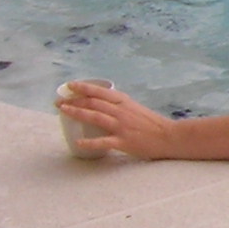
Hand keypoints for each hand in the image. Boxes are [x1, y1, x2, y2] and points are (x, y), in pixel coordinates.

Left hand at [54, 81, 175, 160]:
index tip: (69, 85)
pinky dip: (89, 142)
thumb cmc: (153, 124)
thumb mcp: (136, 109)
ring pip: (95, 116)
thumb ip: (120, 106)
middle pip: (93, 102)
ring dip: (77, 112)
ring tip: (63, 111)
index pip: (100, 91)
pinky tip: (77, 142)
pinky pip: (103, 141)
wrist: (170, 136)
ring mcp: (122, 126)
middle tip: (58, 101)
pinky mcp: (124, 141)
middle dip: (73, 100)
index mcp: (125, 102)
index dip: (83, 87)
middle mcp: (121, 111)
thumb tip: (102, 105)